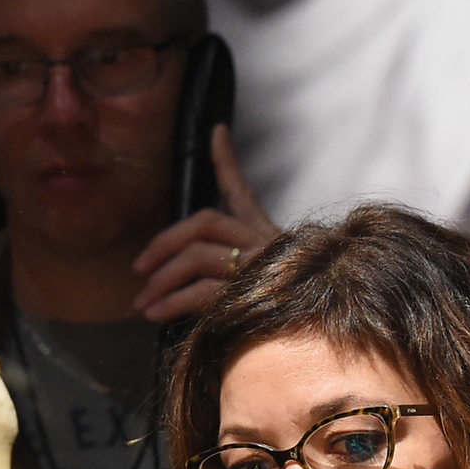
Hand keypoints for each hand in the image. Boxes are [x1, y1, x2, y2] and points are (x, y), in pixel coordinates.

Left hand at [131, 125, 278, 323]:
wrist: (330, 336)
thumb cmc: (290, 309)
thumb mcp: (264, 280)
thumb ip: (227, 269)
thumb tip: (176, 275)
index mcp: (267, 235)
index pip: (242, 192)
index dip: (227, 161)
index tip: (216, 132)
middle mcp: (266, 244)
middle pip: (205, 222)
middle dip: (165, 242)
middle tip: (139, 267)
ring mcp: (261, 267)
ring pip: (198, 256)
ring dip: (162, 279)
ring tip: (141, 302)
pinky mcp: (254, 294)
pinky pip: (202, 291)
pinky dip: (173, 302)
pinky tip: (155, 313)